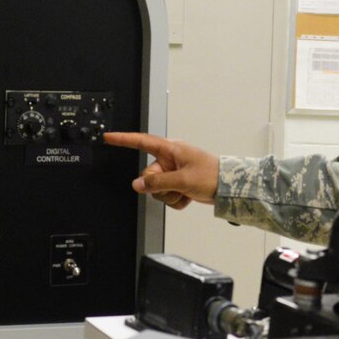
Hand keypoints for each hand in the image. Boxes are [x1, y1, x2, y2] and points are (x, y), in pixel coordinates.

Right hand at [101, 131, 218, 209]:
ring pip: (158, 190)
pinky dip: (177, 200)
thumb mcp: (182, 179)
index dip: (123, 139)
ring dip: (171, 195)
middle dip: (160, 187)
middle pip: (148, 176)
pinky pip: (168, 197)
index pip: (141, 142)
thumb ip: (158, 183)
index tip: (108, 137)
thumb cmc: (211, 175)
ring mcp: (174, 173)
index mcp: (170, 150)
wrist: (229, 187)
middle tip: (177, 187)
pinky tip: (189, 196)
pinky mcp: (179, 185)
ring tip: (186, 191)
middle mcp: (170, 160)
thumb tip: (138, 185)